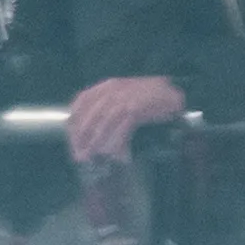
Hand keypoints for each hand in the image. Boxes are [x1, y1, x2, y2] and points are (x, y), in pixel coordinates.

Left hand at [64, 72, 188, 168]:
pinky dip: (118, 143)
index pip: (81, 102)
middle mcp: (113, 89)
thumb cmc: (148, 99)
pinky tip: (117, 155)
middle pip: (89, 115)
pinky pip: (122, 128)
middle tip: (79, 156)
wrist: (172, 93)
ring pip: (104, 124)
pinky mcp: (137, 108)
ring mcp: (125, 98)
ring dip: (97, 144)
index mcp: (106, 86)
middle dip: (82, 139)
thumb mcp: (123, 97)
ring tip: (94, 158)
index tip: (72, 143)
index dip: (74, 125)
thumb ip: (106, 110)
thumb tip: (90, 133)